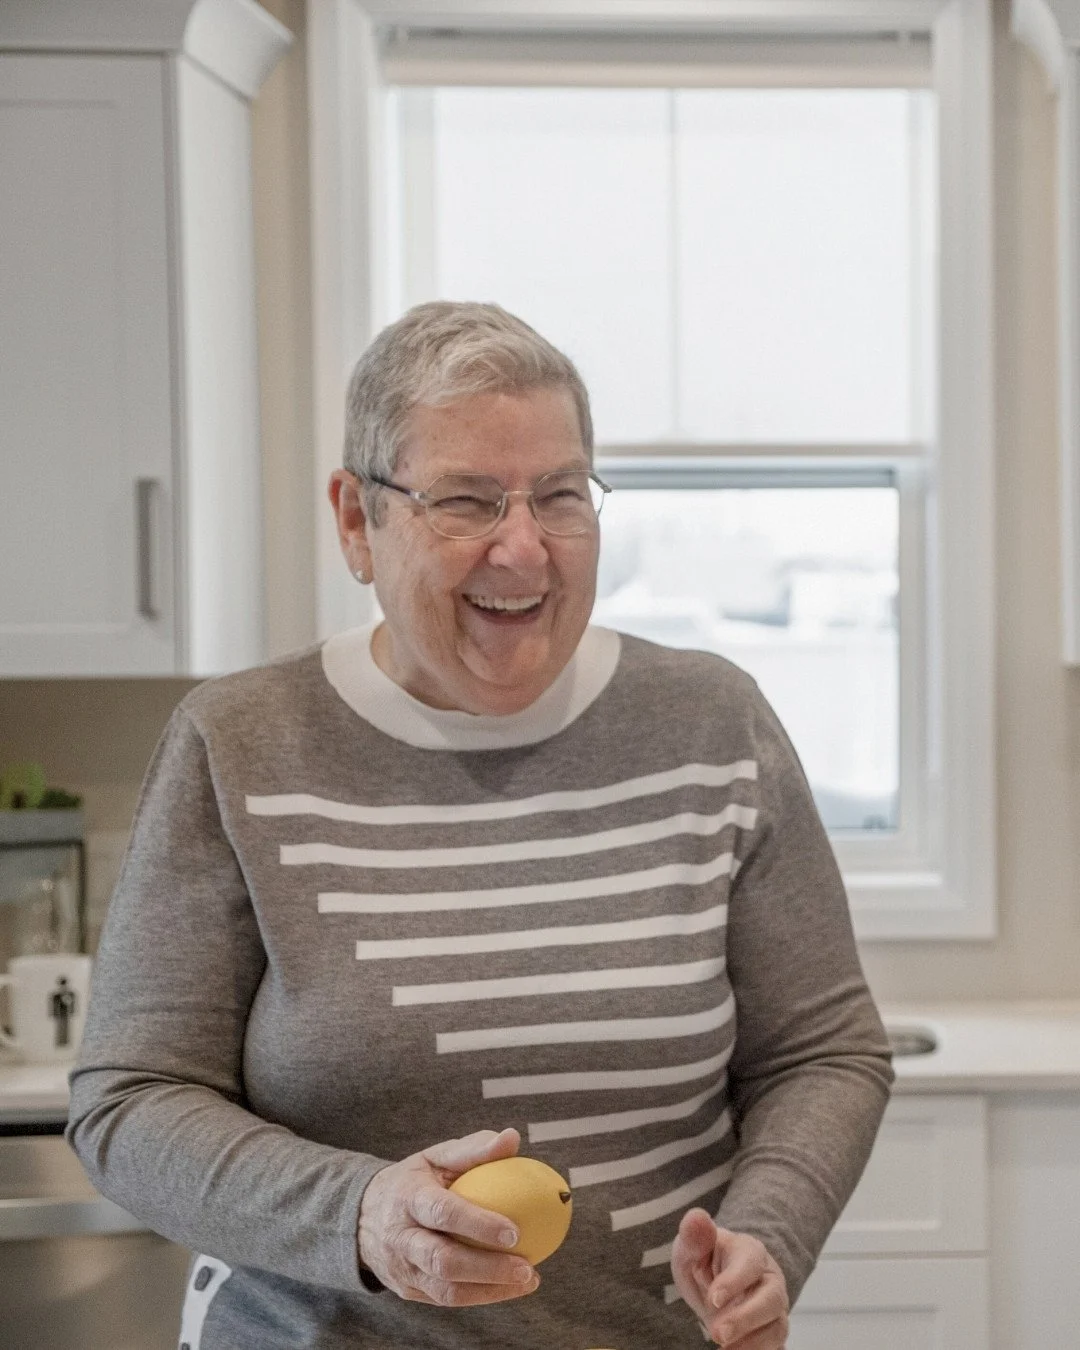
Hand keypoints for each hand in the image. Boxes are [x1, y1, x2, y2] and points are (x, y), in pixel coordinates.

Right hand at [357, 1126, 540, 1305]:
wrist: (363, 1215)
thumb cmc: (414, 1180)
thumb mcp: (436, 1156)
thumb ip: (474, 1149)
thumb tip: (512, 1138)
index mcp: (408, 1198)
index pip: (442, 1213)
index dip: (478, 1224)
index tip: (515, 1231)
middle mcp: (401, 1237)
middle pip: (443, 1260)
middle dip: (488, 1268)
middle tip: (527, 1266)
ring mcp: (402, 1268)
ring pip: (445, 1290)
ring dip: (491, 1290)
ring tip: (528, 1279)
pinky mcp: (408, 1290)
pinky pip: (446, 1299)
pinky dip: (481, 1296)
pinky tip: (510, 1287)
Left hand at [671, 1209, 788, 1347]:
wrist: (715, 1278)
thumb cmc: (704, 1258)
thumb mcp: (692, 1246)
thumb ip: (694, 1235)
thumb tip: (696, 1217)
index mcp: (749, 1251)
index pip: (749, 1264)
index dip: (734, 1281)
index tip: (713, 1298)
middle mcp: (768, 1279)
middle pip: (771, 1298)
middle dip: (746, 1318)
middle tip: (716, 1333)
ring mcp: (774, 1307)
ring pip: (777, 1325)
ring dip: (752, 1341)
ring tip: (723, 1348)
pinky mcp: (772, 1330)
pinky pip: (775, 1343)